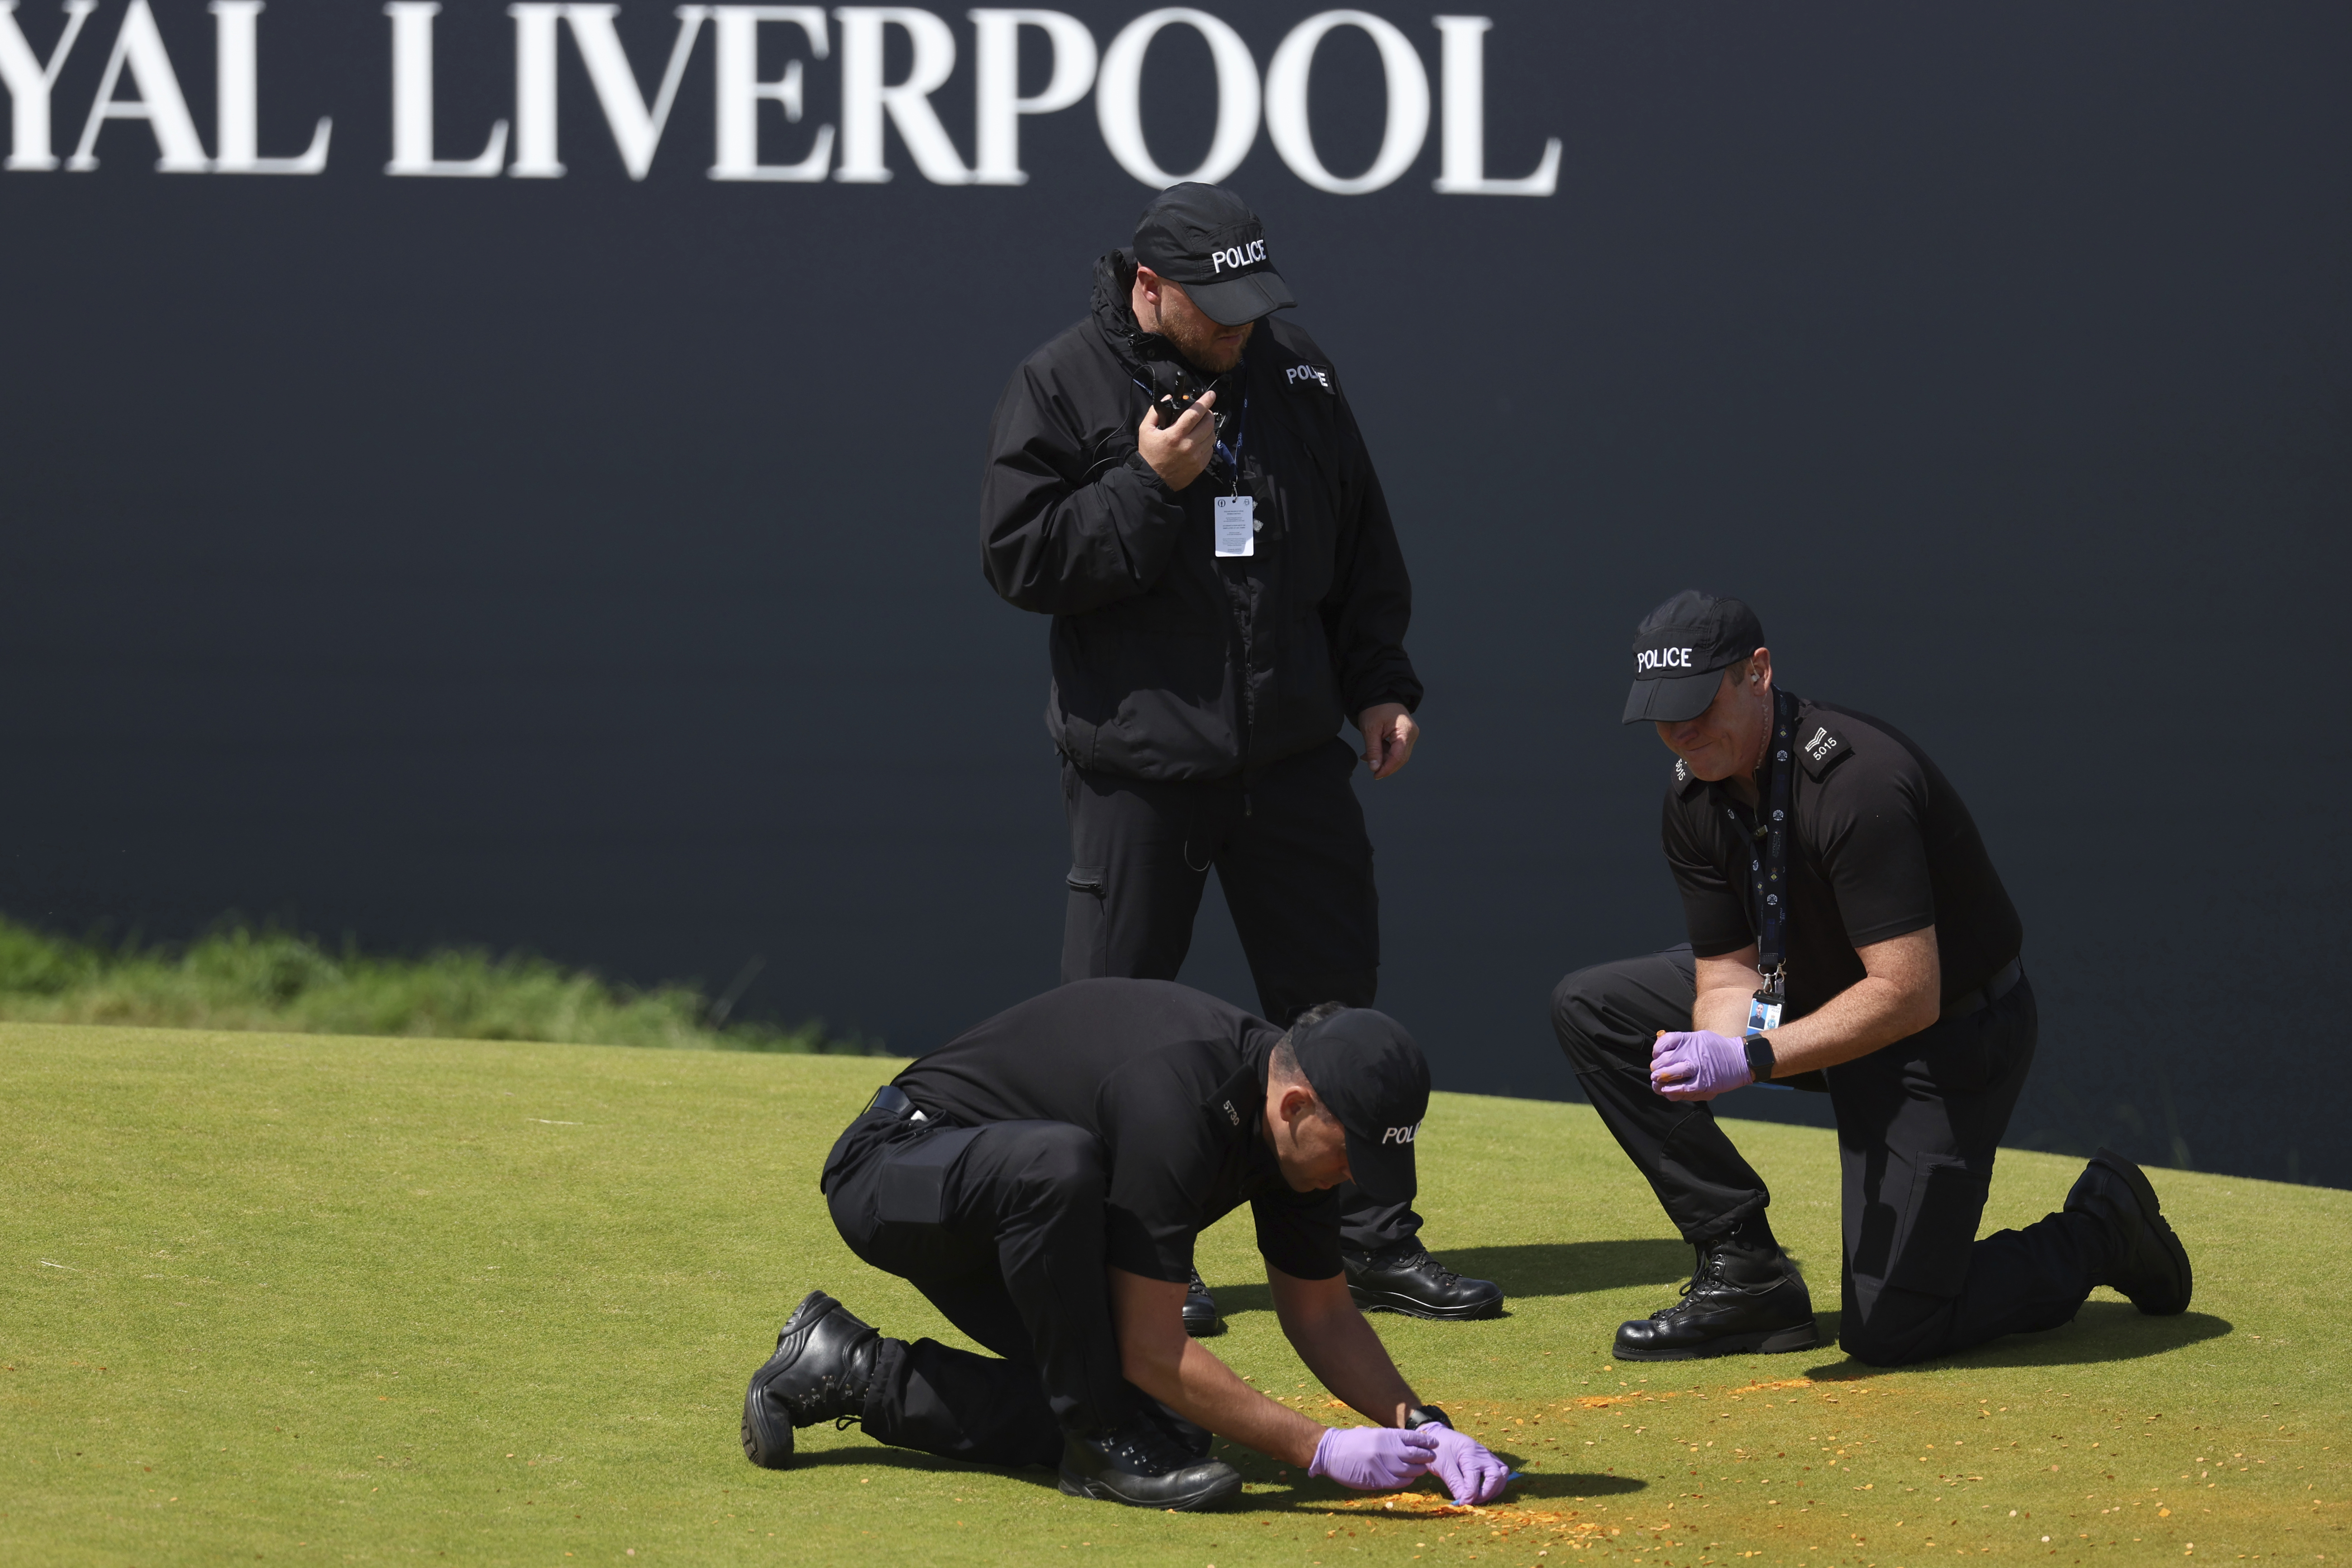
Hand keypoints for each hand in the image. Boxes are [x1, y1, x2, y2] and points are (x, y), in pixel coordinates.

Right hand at [1136, 388, 1216, 490]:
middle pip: (1208, 423)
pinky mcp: (1200, 465)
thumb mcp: (1145, 430)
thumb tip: (1169, 398)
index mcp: (1175, 435)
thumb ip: (1155, 412)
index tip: (1211, 394)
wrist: (1152, 480)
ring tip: (1200, 427)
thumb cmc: (1149, 454)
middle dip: (1208, 413)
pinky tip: (1199, 440)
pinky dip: (1207, 442)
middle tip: (1203, 412)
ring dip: (1209, 428)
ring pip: (1212, 435)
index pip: (1195, 413)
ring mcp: (1196, 456)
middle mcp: (1189, 445)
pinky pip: (1211, 449)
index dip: (1205, 401)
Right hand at [1308, 1425, 1436, 1490]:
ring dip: (1418, 1470)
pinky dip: (1407, 1481)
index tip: (1435, 1444)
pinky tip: (1409, 1478)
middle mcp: (1385, 1449)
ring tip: (1422, 1469)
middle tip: (1432, 1458)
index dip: (1426, 1442)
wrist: (1331, 1452)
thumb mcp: (1373, 1434)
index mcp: (1385, 1435)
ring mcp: (1381, 1466)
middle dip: (1426, 1457)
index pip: (1412, 1438)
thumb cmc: (1353, 1442)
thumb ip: (1391, 1439)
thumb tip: (1412, 1444)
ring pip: (1409, 1471)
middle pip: (1415, 1455)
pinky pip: (1398, 1482)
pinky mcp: (1376, 1480)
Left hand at [1357, 702, 1419, 778]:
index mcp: (1405, 731)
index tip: (1375, 775)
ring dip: (1383, 759)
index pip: (1399, 757)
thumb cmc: (1375, 708)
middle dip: (1385, 765)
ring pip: (1398, 755)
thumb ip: (1373, 750)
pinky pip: (1397, 749)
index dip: (1387, 769)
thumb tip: (1375, 768)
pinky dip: (1385, 753)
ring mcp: (1410, 735)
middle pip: (1400, 758)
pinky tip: (1372, 753)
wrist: (1380, 694)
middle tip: (1372, 770)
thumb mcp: (1370, 729)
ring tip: (1368, 757)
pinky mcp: (1405, 735)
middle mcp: (1412, 734)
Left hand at [1421, 1423, 1510, 1504]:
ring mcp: (1488, 1455)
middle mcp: (1483, 1453)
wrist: (1439, 1435)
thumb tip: (1465, 1502)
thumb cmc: (1439, 1449)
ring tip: (1480, 1497)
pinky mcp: (1489, 1458)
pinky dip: (1495, 1483)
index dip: (1470, 1495)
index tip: (1462, 1504)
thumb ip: (1455, 1484)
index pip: (1475, 1479)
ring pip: (1503, 1473)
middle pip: (1496, 1476)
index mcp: (1469, 1453)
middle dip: (1487, 1493)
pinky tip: (1484, 1489)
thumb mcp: (1443, 1467)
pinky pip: (1500, 1471)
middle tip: (1473, 1501)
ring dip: (1495, 1489)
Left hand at [1649, 1029, 1752, 1101]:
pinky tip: (1667, 1091)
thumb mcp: (1700, 1037)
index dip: (1656, 1050)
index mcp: (1690, 1039)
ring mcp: (1697, 1069)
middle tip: (1656, 1072)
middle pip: (1663, 1061)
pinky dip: (1671, 1091)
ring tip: (1657, 1083)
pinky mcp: (1703, 1084)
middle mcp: (1692, 1053)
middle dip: (1656, 1068)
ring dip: (1659, 1081)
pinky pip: (1682, 1089)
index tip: (1657, 1056)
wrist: (1741, 1060)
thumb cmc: (1718, 1049)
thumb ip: (1682, 1043)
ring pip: (1668, 1076)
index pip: (1664, 1042)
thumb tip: (1661, 1047)